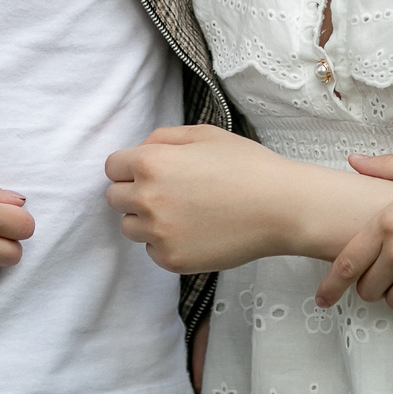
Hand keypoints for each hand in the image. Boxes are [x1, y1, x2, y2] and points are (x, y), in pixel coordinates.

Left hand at [105, 124, 391, 273]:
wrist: (280, 208)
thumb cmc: (246, 166)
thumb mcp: (203, 134)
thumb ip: (163, 138)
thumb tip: (139, 150)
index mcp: (151, 162)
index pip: (112, 167)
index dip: (131, 167)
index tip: (150, 172)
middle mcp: (147, 198)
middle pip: (115, 199)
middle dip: (135, 193)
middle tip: (170, 192)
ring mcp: (157, 233)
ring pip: (130, 227)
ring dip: (147, 220)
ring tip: (184, 213)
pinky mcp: (171, 260)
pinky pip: (152, 251)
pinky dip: (167, 243)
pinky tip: (196, 231)